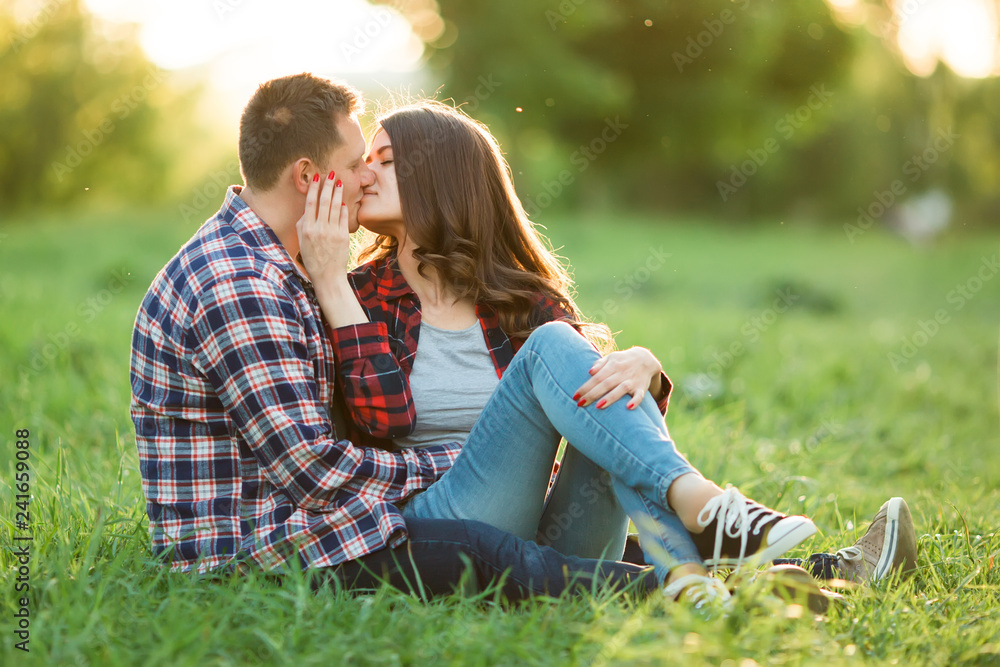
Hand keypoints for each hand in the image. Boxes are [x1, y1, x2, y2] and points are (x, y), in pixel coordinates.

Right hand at [296, 171, 349, 287]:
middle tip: (332, 173)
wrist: (327, 276)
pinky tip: (344, 201)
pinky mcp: (343, 236)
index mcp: (306, 229)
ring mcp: (332, 232)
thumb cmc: (312, 258)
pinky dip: (344, 208)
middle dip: (328, 185)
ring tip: (339, 182)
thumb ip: (302, 224)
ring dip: (337, 192)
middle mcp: (319, 229)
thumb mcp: (301, 241)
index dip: (313, 188)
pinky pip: (343, 217)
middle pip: (324, 201)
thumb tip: (308, 208)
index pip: (310, 203)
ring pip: (335, 206)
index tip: (316, 178)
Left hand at [573, 347, 662, 410]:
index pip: (596, 377)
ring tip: (598, 406)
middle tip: (580, 404)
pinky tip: (628, 407)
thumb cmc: (622, 360)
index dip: (585, 387)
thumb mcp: (611, 358)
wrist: (646, 359)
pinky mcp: (642, 388)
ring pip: (621, 389)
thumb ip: (600, 364)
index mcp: (613, 365)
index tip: (575, 396)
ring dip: (610, 398)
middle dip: (592, 394)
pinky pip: (640, 395)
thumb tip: (590, 372)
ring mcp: (632, 381)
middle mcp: (622, 373)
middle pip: (605, 384)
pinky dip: (635, 401)